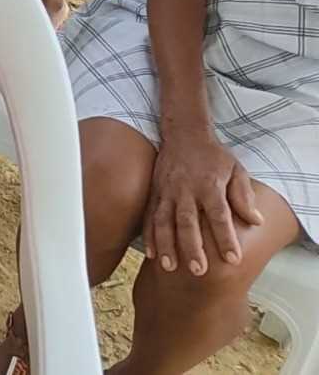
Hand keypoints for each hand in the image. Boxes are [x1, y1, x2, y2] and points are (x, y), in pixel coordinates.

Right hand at [144, 133, 263, 276]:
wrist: (184, 133)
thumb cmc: (214, 155)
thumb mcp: (236, 170)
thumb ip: (243, 196)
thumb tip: (256, 221)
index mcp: (209, 185)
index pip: (219, 215)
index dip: (225, 238)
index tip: (232, 259)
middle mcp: (186, 190)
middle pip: (188, 222)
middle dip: (192, 247)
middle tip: (198, 270)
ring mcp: (167, 192)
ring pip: (163, 221)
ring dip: (166, 244)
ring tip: (170, 267)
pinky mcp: (155, 193)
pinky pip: (149, 216)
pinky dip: (149, 236)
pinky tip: (151, 253)